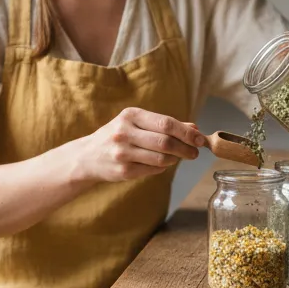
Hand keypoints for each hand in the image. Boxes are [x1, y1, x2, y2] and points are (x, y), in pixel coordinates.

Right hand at [76, 107, 202, 183]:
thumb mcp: (136, 123)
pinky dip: (162, 167)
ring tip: (178, 157)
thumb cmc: (118, 136)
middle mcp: (124, 133)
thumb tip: (194, 128)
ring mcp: (122, 153)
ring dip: (175, 159)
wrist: (88, 156)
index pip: (166, 123)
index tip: (200, 139)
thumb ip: (164, 124)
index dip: (186, 132)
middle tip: (195, 152)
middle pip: (165, 142)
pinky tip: (160, 163)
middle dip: (185, 148)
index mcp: (130, 116)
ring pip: (161, 158)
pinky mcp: (123, 171)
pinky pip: (153, 170)